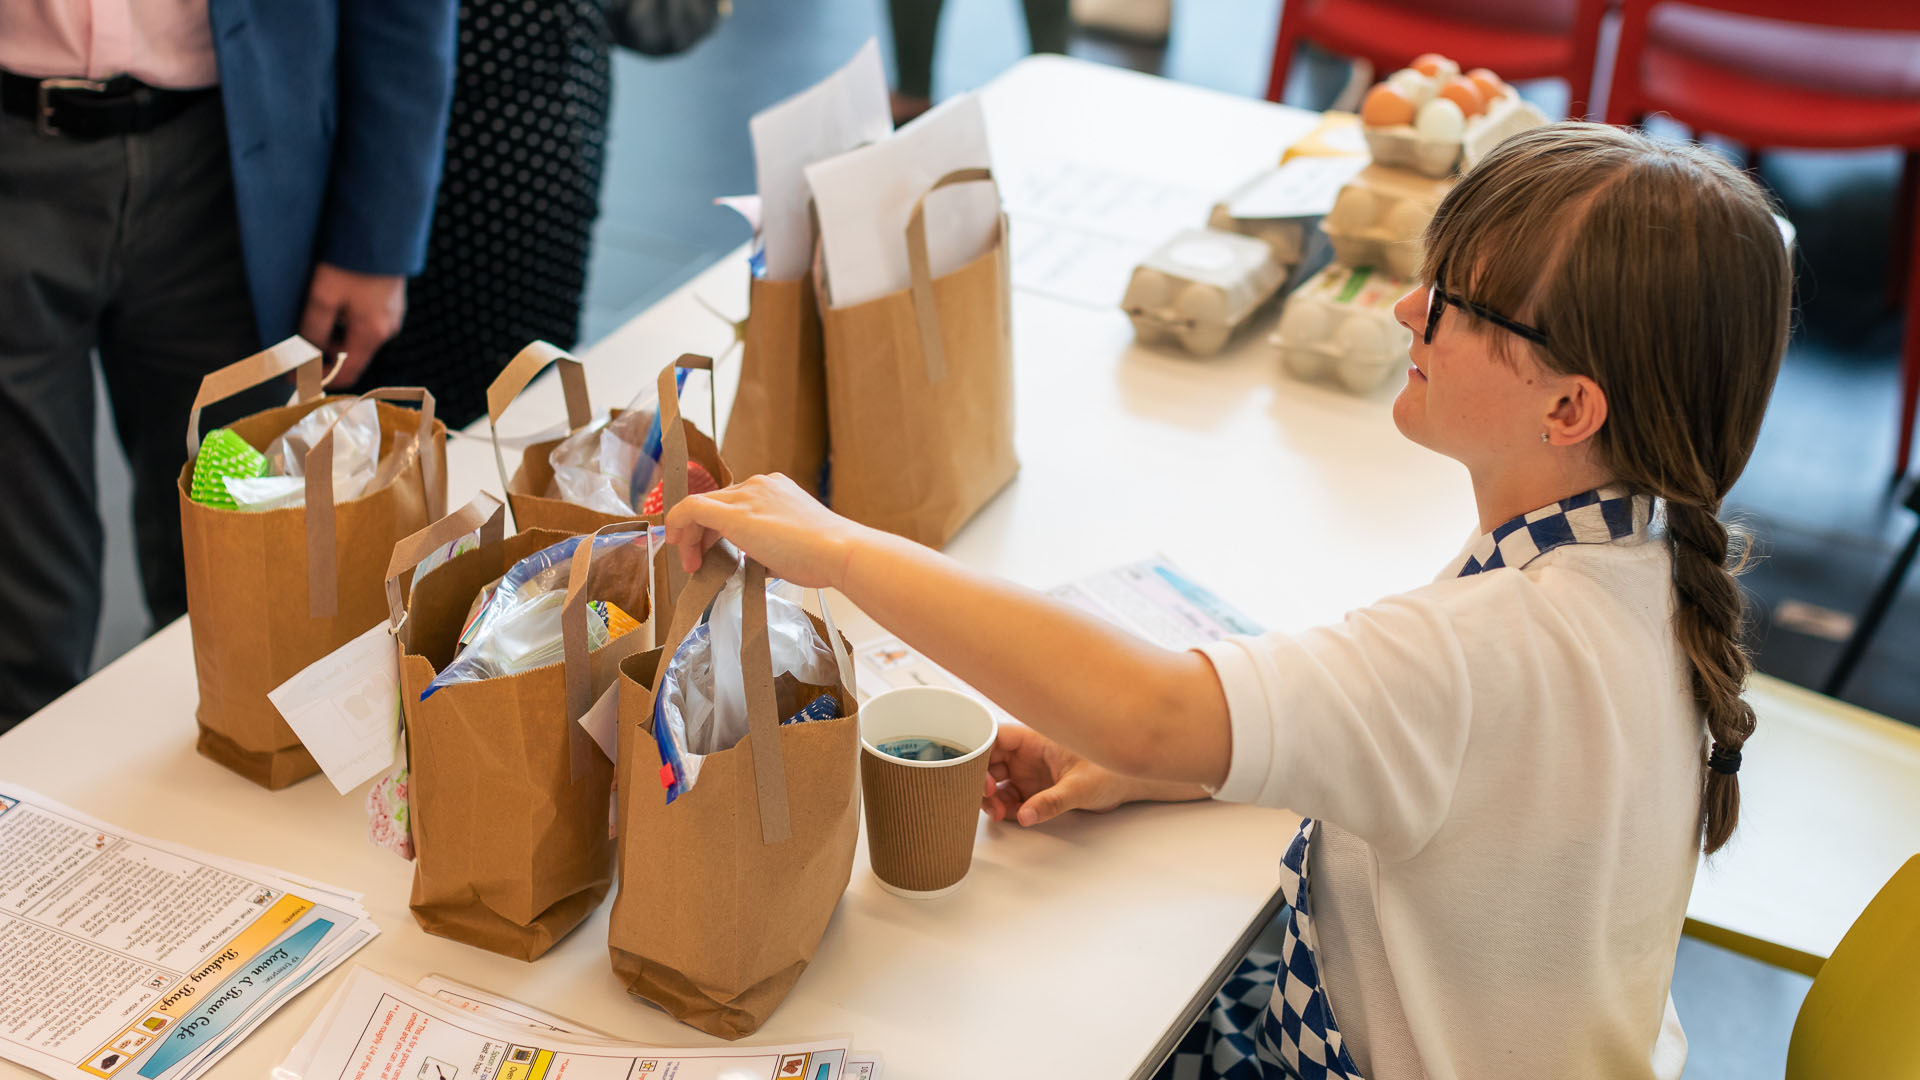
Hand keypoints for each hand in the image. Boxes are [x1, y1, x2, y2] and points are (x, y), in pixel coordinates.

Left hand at [299, 263, 406, 386]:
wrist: (381, 228)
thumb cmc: (352, 260)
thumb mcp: (324, 296)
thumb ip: (313, 330)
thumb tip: (303, 358)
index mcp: (372, 333)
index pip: (346, 373)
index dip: (319, 380)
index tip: (294, 378)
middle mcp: (387, 328)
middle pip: (351, 356)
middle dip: (323, 356)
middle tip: (293, 347)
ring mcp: (392, 313)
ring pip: (356, 338)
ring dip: (332, 337)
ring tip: (309, 319)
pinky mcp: (390, 299)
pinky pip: (364, 321)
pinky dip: (344, 322)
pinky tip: (331, 303)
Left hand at [663, 472, 866, 588]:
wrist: (838, 551)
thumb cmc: (823, 556)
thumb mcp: (790, 546)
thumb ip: (766, 548)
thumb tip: (748, 562)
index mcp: (775, 489)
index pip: (734, 503)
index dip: (716, 529)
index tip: (712, 552)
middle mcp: (758, 485)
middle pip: (715, 503)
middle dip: (700, 534)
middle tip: (698, 563)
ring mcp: (746, 495)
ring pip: (701, 505)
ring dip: (691, 535)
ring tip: (692, 563)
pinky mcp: (733, 512)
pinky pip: (692, 508)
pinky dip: (678, 523)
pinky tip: (676, 543)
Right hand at [981, 722, 1207, 825]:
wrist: (1129, 784)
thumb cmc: (1111, 772)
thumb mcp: (1080, 787)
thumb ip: (1052, 801)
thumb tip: (1027, 814)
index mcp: (1035, 739)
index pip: (995, 737)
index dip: (979, 752)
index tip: (979, 774)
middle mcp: (1027, 755)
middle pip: (988, 761)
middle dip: (980, 779)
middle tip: (986, 798)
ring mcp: (1029, 772)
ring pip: (995, 781)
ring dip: (990, 797)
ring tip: (998, 813)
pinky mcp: (1034, 790)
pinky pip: (1009, 798)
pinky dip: (1004, 808)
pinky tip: (1011, 816)